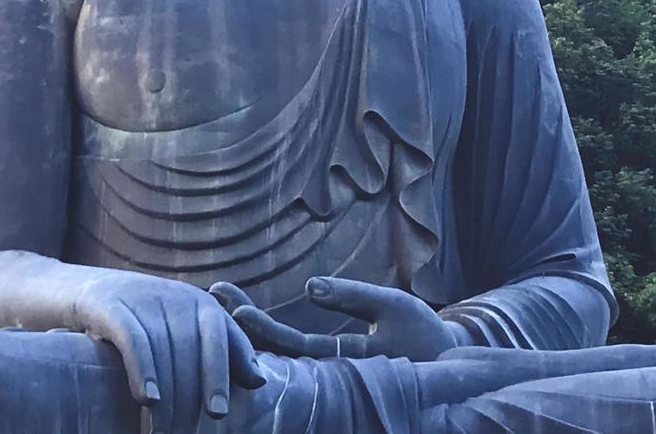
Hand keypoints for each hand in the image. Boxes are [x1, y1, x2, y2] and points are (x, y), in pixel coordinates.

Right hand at [76, 271, 265, 431]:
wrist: (92, 292)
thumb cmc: (152, 320)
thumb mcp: (190, 330)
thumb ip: (226, 352)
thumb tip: (261, 380)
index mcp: (202, 304)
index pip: (219, 340)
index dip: (219, 376)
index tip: (218, 412)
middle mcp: (177, 297)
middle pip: (190, 353)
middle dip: (188, 399)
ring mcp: (145, 299)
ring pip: (164, 352)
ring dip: (166, 397)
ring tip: (162, 431)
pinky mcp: (112, 306)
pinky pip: (134, 340)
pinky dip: (143, 370)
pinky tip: (147, 399)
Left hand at [210, 276, 459, 362]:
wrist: (444, 365)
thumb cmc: (422, 334)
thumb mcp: (392, 306)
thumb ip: (352, 296)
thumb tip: (309, 285)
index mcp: (345, 362)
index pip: (294, 347)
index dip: (263, 331)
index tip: (234, 312)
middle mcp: (329, 371)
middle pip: (275, 349)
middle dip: (243, 324)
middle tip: (211, 295)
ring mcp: (326, 368)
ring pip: (277, 350)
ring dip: (249, 326)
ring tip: (218, 299)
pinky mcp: (326, 360)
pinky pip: (288, 349)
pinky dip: (264, 331)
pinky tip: (240, 314)